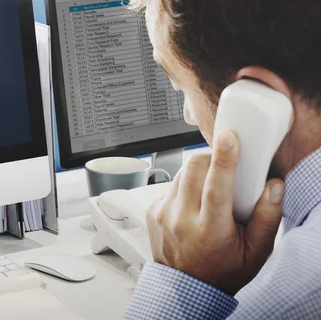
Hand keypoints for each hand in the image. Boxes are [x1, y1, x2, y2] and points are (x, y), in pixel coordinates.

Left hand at [146, 130, 284, 294]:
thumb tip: (273, 186)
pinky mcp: (153, 210)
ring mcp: (163, 214)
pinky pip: (170, 184)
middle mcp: (182, 220)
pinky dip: (184, 186)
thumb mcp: (255, 252)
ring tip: (208, 192)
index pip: (215, 187)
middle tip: (222, 166)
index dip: (224, 159)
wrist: (186, 288)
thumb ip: (267, 218)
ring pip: (181, 173)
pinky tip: (193, 203)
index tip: (229, 138)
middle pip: (193, 168)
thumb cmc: (221, 271)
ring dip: (197, 173)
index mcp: (210, 230)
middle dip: (210, 157)